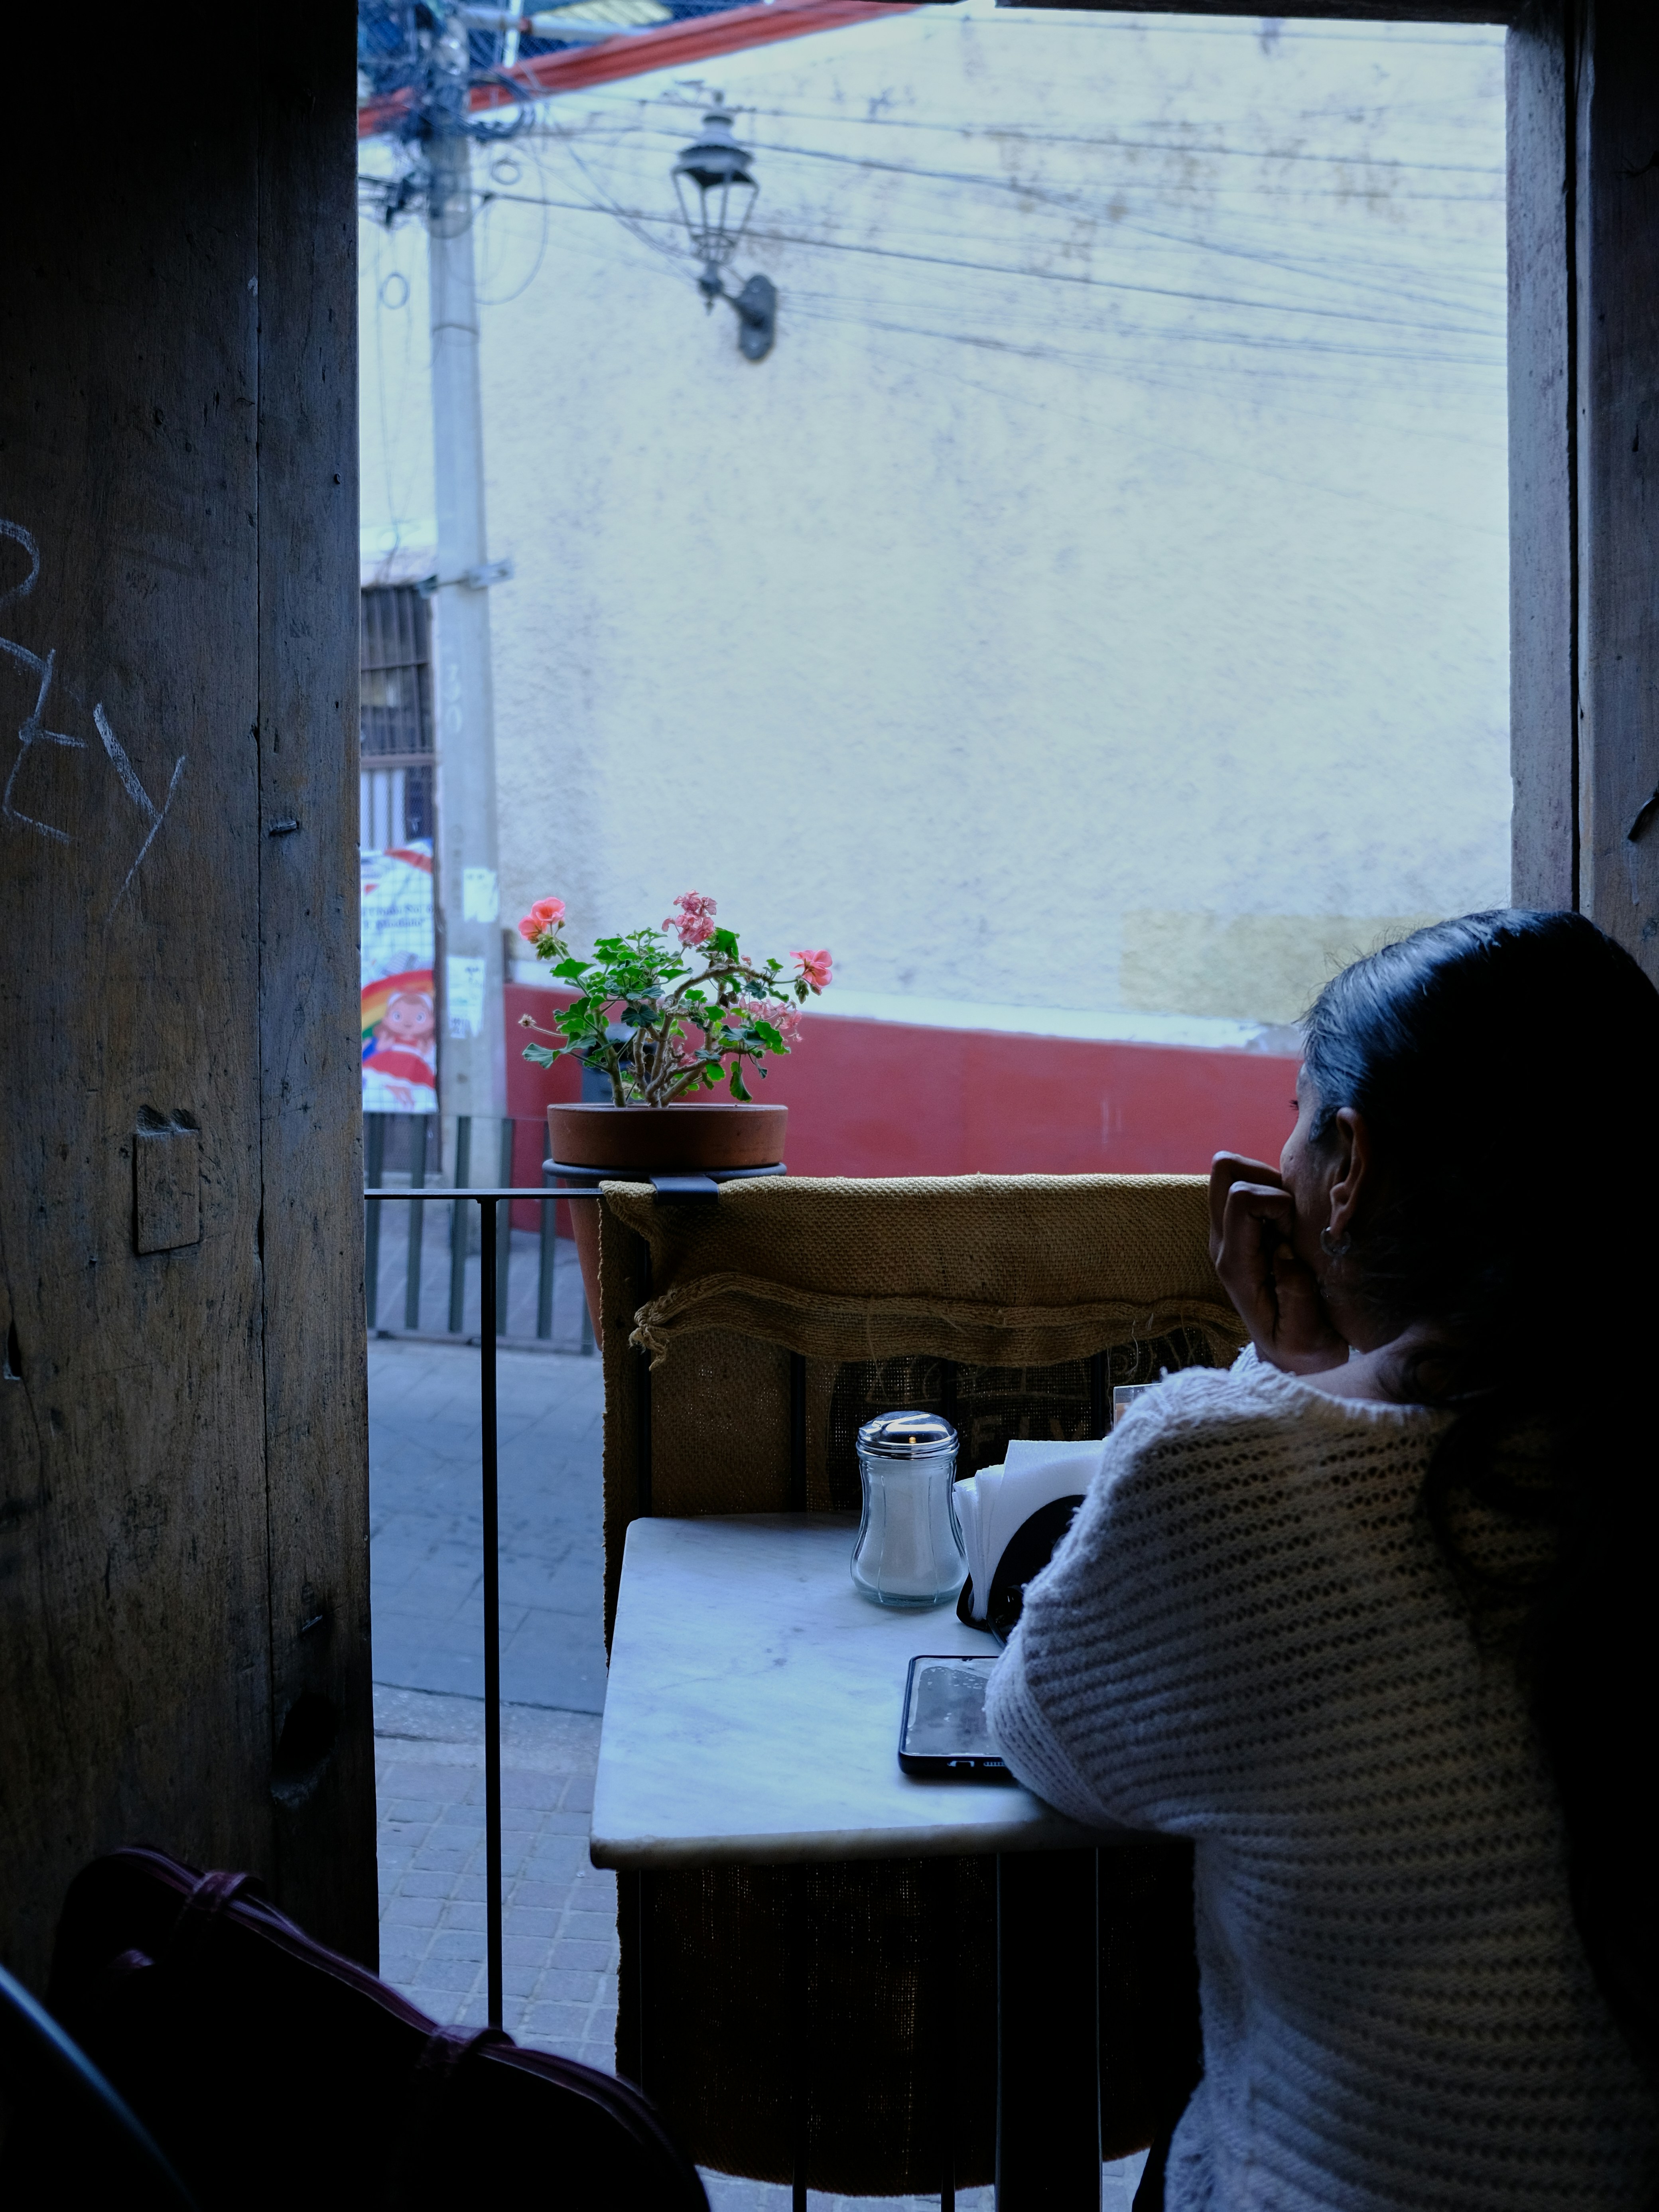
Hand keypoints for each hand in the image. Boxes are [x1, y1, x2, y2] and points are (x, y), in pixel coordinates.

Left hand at [1208, 1153, 1347, 1375]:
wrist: (1289, 1357)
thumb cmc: (1301, 1347)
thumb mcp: (1305, 1337)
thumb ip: (1297, 1296)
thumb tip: (1285, 1252)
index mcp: (1235, 1264)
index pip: (1241, 1199)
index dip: (1278, 1204)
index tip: (1297, 1236)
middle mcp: (1224, 1242)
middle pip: (1225, 1170)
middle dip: (1268, 1179)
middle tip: (1293, 1217)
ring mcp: (1230, 1233)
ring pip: (1235, 1171)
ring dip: (1272, 1184)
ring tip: (1295, 1224)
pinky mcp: (1244, 1229)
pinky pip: (1252, 1185)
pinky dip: (1277, 1192)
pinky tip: (1294, 1225)